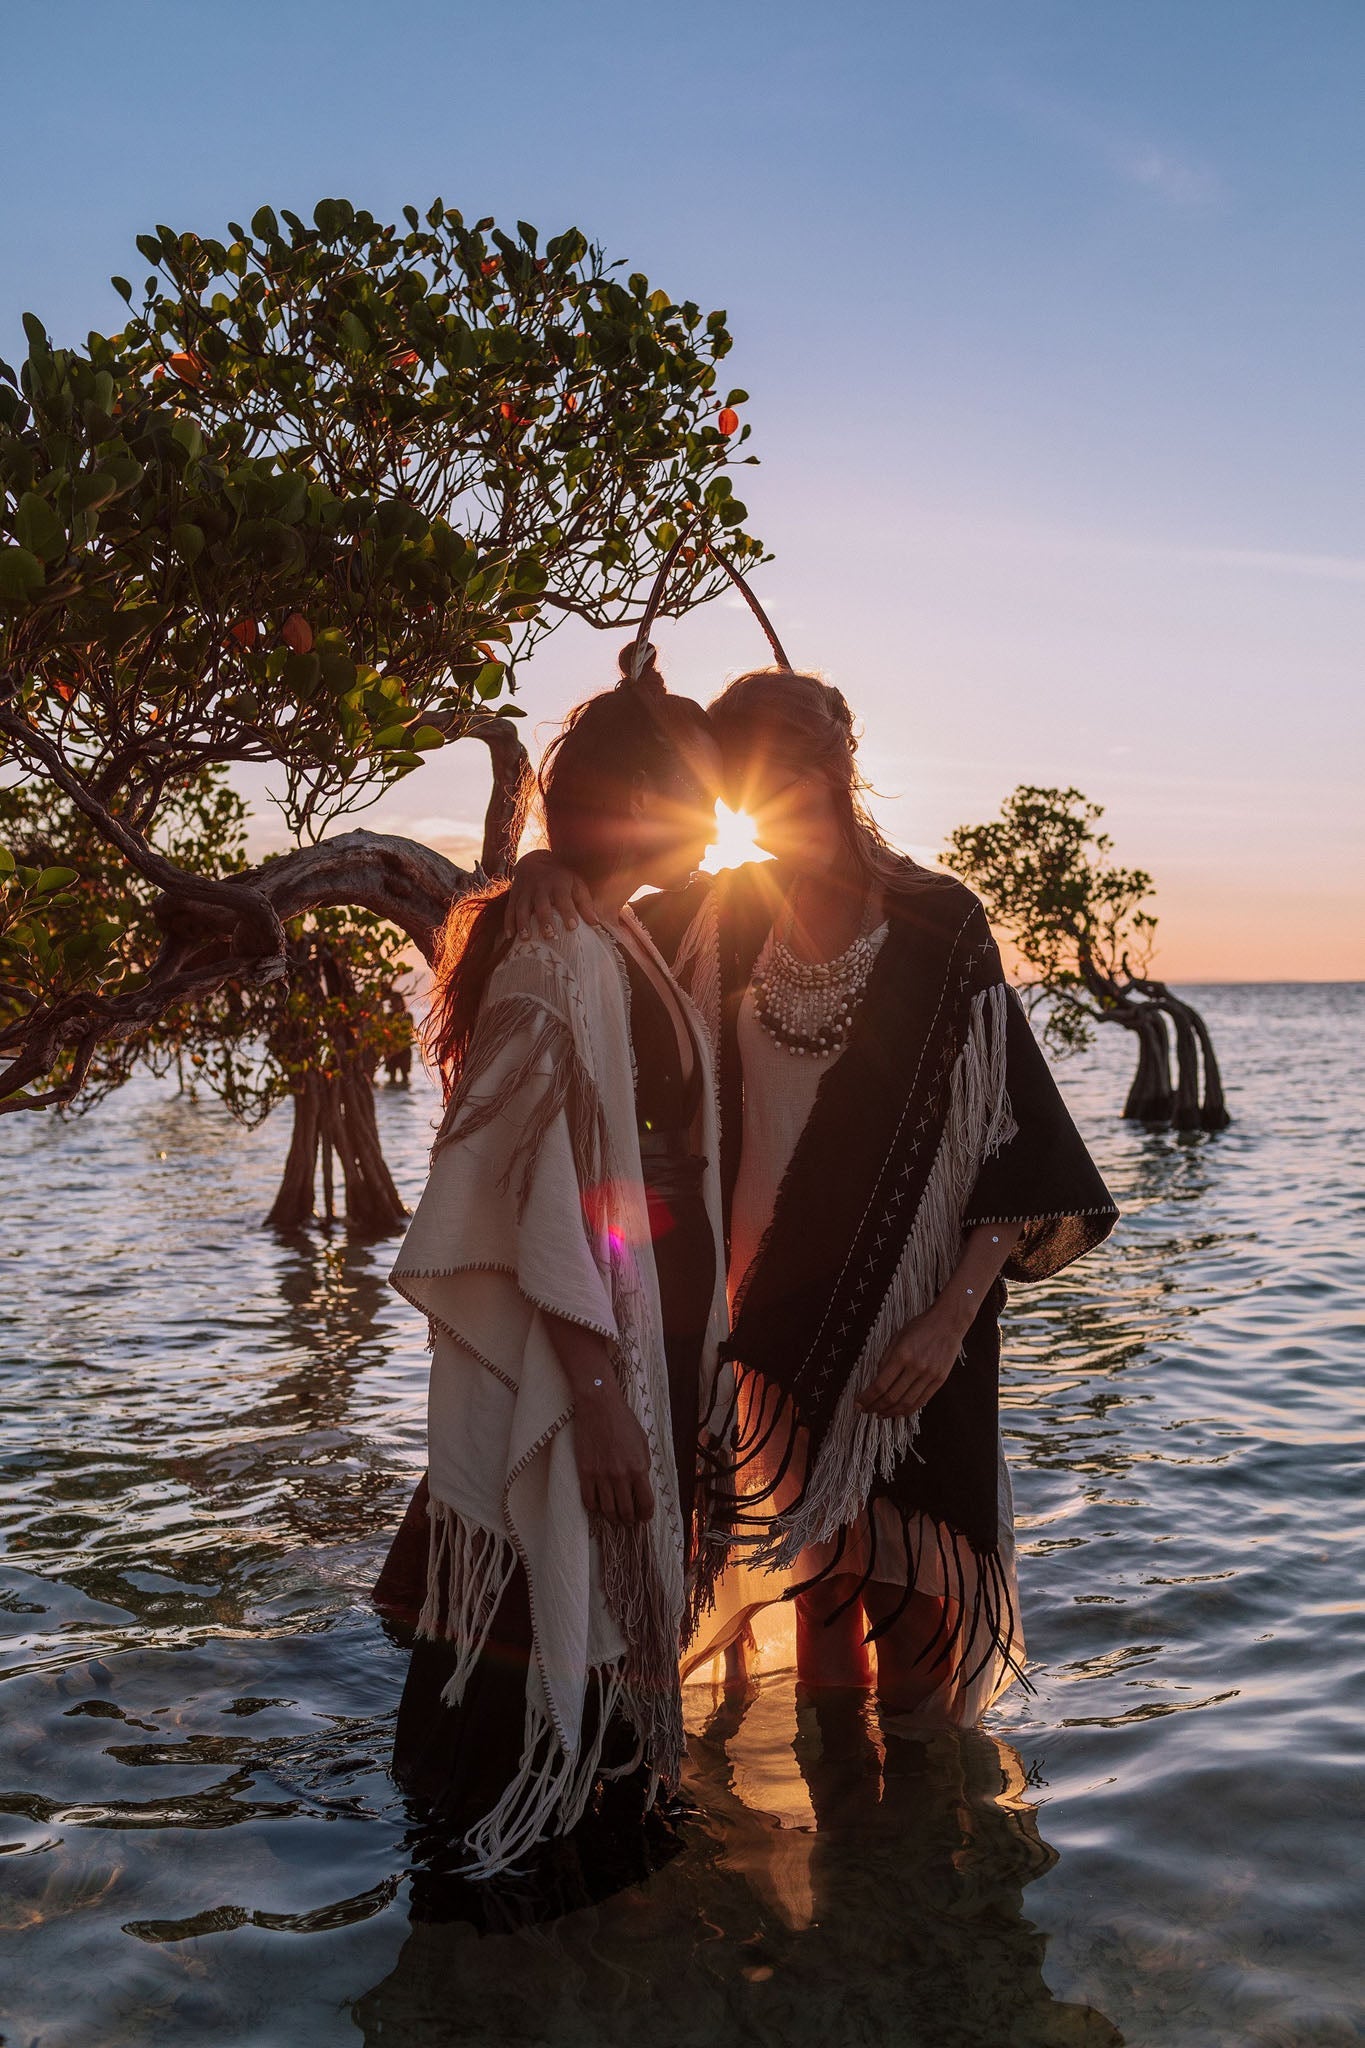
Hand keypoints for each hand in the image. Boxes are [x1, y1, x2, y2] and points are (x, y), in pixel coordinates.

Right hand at [503, 850, 598, 940]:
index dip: (568, 912)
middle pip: (541, 904)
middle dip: (545, 920)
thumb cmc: (561, 878)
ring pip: (522, 907)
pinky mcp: (514, 895)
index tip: (573, 927)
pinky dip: (508, 922)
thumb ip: (585, 903)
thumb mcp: (576, 884)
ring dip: (523, 923)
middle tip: (550, 936)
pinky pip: (510, 909)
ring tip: (526, 938)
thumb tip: (596, 923)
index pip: (564, 898)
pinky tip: (510, 936)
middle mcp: (541, 886)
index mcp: (559, 883)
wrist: (535, 860)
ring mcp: (525, 890)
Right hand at [573, 1384, 655, 1525]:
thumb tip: (642, 1482)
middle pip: (626, 1511)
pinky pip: (589, 1500)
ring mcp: (601, 1476)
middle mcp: (620, 1476)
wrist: (599, 1406)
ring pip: (608, 1510)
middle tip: (629, 1521)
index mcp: (638, 1468)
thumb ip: (643, 1464)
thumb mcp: (642, 1441)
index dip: (646, 1514)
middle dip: (630, 1520)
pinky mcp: (585, 1473)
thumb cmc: (623, 1420)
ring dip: (613, 1517)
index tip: (645, 1517)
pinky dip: (594, 1508)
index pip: (646, 1503)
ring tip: (615, 1517)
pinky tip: (598, 1506)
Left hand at [856, 1300, 968, 1418]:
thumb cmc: (920, 1327)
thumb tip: (875, 1382)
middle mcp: (916, 1367)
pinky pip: (922, 1401)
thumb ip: (885, 1360)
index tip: (858, 1403)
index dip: (867, 1398)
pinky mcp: (940, 1380)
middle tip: (866, 1410)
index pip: (880, 1385)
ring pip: (907, 1403)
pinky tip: (898, 1412)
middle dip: (875, 1407)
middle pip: (892, 1397)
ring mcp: (929, 1375)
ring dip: (890, 1412)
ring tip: (880, 1414)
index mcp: (902, 1354)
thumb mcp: (897, 1337)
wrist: (948, 1321)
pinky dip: (908, 1410)